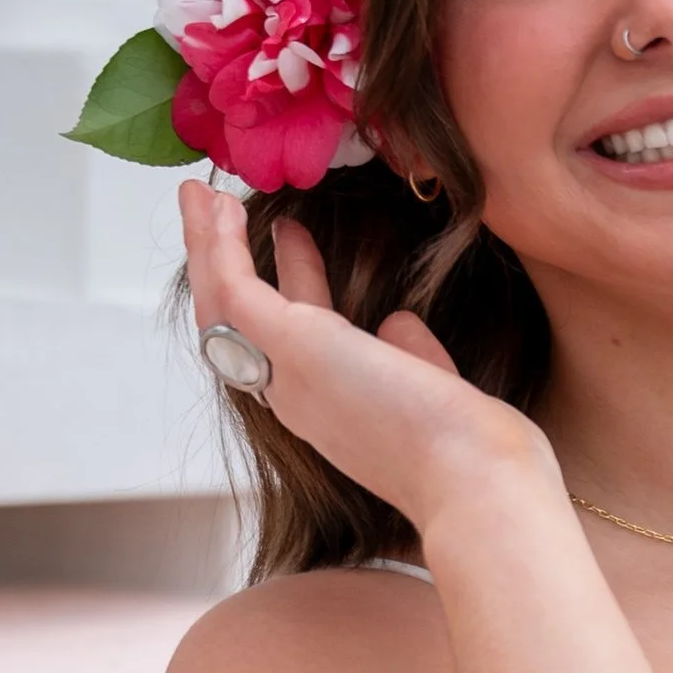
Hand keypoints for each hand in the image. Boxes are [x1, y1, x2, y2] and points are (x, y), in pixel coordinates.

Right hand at [181, 178, 559, 539]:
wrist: (471, 478)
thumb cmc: (466, 447)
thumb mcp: (432, 383)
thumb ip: (412, 352)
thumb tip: (399, 324)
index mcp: (330, 406)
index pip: (292, 335)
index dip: (288, 279)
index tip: (289, 237)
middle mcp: (294, 395)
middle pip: (236, 323)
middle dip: (220, 264)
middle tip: (213, 211)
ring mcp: (284, 373)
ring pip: (220, 304)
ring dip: (206, 246)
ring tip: (200, 194)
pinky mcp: (286, 347)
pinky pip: (233, 289)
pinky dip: (218, 247)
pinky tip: (218, 207)